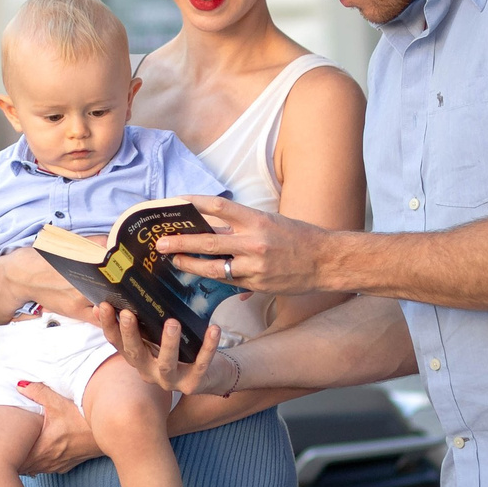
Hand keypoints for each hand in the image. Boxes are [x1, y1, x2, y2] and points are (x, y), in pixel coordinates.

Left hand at [10, 382, 103, 472]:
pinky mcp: (71, 465)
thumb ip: (37, 392)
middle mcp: (51, 460)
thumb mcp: (58, 402)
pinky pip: (51, 468)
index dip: (9, 455)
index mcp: (44, 447)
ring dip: (29, 463)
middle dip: (17, 460)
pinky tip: (41, 456)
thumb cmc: (83, 417)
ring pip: (38, 469)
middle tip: (4, 453)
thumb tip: (19, 384)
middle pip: (26, 466)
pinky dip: (43, 464)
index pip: (19, 459)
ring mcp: (62, 464)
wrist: (110, 431)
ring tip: (19, 454)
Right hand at [86, 302, 242, 397]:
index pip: (117, 342)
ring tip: (172, 323)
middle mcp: (148, 372)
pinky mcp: (192, 383)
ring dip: (168, 343)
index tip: (102, 306)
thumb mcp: (156, 338)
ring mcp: (170, 380)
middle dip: (130, 334)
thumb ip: (142, 324)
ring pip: (166, 364)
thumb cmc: (179, 350)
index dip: (108, 325)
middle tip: (128, 314)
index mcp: (137, 358)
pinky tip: (213, 329)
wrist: (209, 376)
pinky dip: (207, 347)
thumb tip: (123, 295)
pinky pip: (201, 364)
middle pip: (135, 354)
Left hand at [154, 196, 333, 292]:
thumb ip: (241, 223)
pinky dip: (212, 277)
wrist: (326, 261)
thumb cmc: (297, 236)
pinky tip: (199, 274)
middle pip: (208, 240)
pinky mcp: (258, 284)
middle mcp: (254, 241)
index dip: (193, 203)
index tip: (174, 202)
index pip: (217, 206)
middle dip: (180, 242)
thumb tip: (210, 223)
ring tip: (174, 261)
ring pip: (213, 266)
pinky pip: (229, 281)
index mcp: (256, 219)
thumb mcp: (270, 220)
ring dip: (190, 264)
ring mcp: (255, 265)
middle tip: (160, 243)